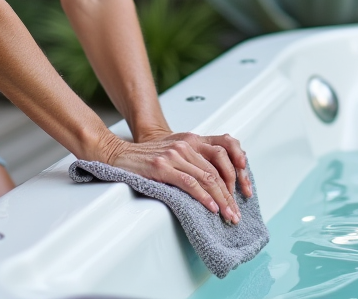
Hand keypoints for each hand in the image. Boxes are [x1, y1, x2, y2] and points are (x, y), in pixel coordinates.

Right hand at [98, 131, 252, 223]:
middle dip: (229, 196)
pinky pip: (189, 183)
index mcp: (191, 141)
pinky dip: (203, 197)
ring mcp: (174, 155)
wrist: (117, 153)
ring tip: (227, 215)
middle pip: (217, 172)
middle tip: (235, 215)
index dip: (234, 182)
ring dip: (221, 200)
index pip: (221, 161)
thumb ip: (192, 163)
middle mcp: (186, 146)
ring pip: (207, 179)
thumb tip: (213, 186)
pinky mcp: (162, 166)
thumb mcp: (173, 154)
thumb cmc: (144, 158)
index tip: (239, 199)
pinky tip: (210, 207)